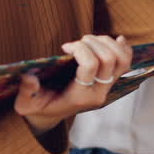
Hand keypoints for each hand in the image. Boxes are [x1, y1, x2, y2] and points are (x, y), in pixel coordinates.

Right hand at [15, 34, 132, 134]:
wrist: (52, 114)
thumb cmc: (38, 106)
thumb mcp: (26, 104)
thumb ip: (26, 93)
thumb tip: (29, 77)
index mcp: (80, 97)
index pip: (90, 66)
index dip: (80, 49)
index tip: (66, 47)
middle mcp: (98, 92)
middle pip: (109, 59)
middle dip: (92, 43)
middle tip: (77, 42)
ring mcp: (107, 87)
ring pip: (121, 59)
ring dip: (106, 42)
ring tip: (89, 40)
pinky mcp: (111, 80)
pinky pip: (127, 62)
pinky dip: (124, 47)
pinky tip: (115, 39)